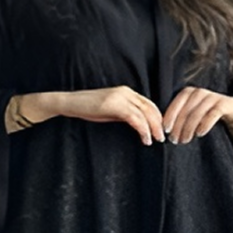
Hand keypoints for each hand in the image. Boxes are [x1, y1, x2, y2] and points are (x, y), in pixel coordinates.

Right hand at [7, 87, 164, 145]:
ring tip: (155, 141)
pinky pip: (135, 118)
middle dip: (159, 124)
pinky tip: (145, 139)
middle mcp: (126, 92)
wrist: (70, 103)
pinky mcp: (115, 105)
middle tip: (162, 138)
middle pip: (150, 108)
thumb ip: (125, 114)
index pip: (148, 104)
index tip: (160, 130)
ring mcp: (120, 97)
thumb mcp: (111, 111)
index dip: (157, 117)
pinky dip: (143, 130)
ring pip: (145, 113)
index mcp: (127, 92)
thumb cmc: (88, 108)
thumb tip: (140, 124)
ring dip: (153, 129)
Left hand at [162, 87, 232, 145]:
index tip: (165, 131)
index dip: (170, 117)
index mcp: (189, 93)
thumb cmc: (210, 115)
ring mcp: (213, 97)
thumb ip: (181, 118)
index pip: (176, 104)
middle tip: (175, 140)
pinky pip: (213, 114)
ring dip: (189, 128)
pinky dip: (205, 124)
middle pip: (186, 110)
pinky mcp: (224, 104)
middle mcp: (200, 92)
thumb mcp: (194, 114)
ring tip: (185, 140)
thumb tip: (164, 130)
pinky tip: (200, 134)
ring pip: (197, 113)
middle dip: (178, 126)